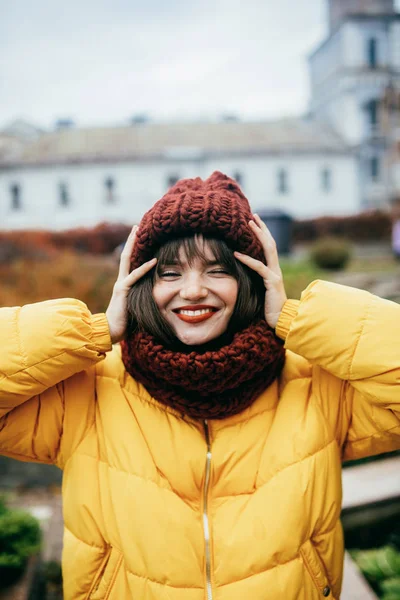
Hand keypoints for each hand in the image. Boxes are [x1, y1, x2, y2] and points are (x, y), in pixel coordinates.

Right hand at [105, 225, 156, 343]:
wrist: (110, 331)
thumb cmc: (125, 323)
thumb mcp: (137, 307)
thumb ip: (144, 298)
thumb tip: (159, 298)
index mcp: (125, 284)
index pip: (130, 262)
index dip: (134, 249)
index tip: (139, 237)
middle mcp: (121, 281)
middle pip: (125, 255)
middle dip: (131, 240)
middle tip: (136, 226)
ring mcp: (121, 284)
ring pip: (127, 260)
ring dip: (133, 245)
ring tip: (139, 232)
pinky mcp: (123, 291)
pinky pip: (135, 277)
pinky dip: (145, 268)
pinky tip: (155, 260)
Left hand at [234, 214, 286, 328]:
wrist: (280, 320)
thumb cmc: (268, 308)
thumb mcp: (259, 290)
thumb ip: (254, 280)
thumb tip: (240, 273)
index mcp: (273, 270)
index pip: (269, 247)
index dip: (263, 234)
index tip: (254, 222)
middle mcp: (276, 269)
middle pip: (270, 243)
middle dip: (262, 228)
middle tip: (253, 215)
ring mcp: (275, 274)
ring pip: (268, 249)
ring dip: (258, 235)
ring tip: (248, 224)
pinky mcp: (272, 282)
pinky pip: (259, 267)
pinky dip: (247, 259)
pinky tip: (236, 253)